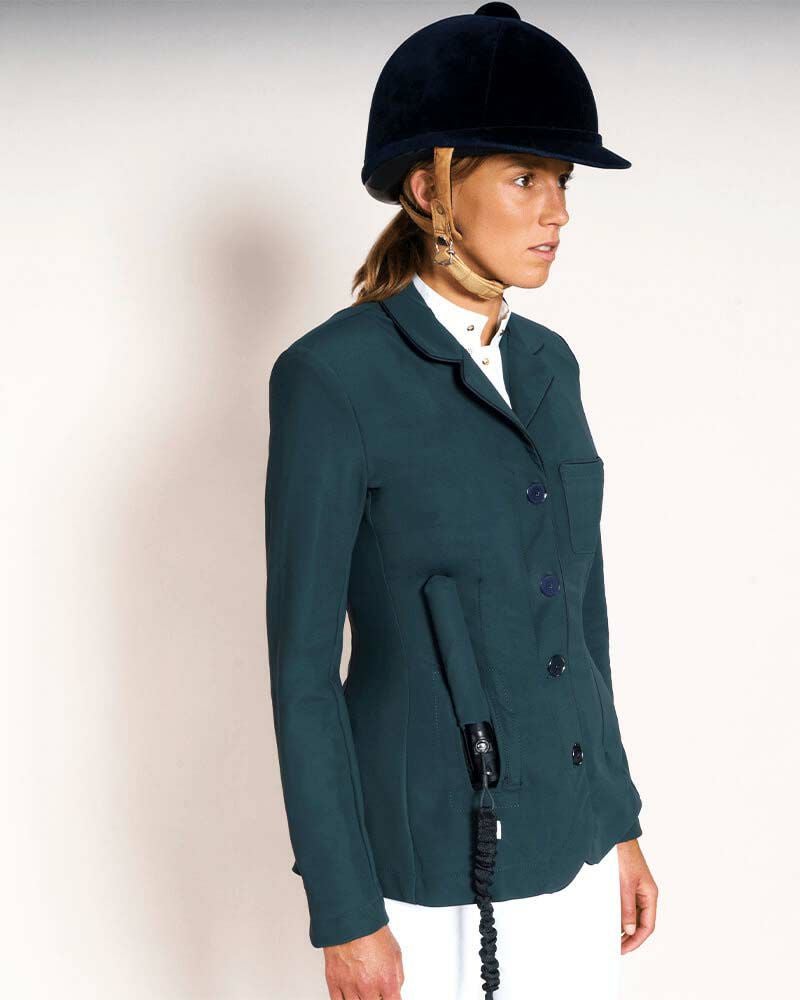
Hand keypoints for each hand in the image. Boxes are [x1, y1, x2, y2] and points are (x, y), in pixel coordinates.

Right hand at [324, 924, 403, 998]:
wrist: (350, 918)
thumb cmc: (371, 931)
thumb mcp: (395, 952)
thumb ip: (397, 976)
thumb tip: (395, 988)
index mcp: (386, 980)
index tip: (389, 997)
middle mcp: (368, 987)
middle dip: (376, 997)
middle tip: (376, 991)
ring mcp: (350, 986)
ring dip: (361, 998)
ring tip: (364, 990)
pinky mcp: (334, 981)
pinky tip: (350, 995)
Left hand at [617, 838, 657, 953]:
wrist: (618, 838)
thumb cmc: (625, 856)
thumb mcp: (625, 884)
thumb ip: (627, 907)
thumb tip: (628, 930)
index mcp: (650, 895)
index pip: (647, 926)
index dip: (636, 940)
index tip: (624, 948)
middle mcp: (645, 895)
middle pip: (641, 923)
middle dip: (630, 938)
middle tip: (617, 948)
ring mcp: (637, 891)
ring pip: (633, 917)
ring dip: (625, 928)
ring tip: (613, 939)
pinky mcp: (628, 887)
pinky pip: (627, 908)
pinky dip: (620, 917)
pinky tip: (612, 923)